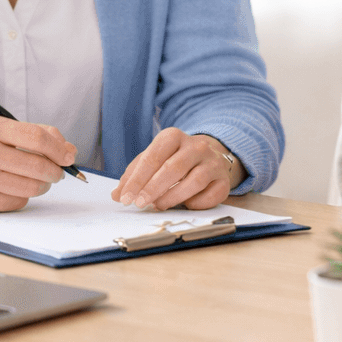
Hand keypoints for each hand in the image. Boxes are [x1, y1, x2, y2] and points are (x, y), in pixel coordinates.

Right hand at [0, 117, 76, 212]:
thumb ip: (38, 135)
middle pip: (38, 166)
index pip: (37, 138)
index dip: (59, 149)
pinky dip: (24, 196)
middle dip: (56, 172)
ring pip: (31, 187)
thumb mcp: (2, 130)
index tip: (69, 157)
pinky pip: (18, 202)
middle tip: (57, 173)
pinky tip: (15, 188)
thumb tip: (70, 152)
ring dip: (43, 186)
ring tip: (38, 180)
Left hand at [111, 128, 245, 210]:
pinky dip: (197, 203)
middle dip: (153, 188)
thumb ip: (133, 175)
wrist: (208, 156)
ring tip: (159, 205)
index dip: (137, 179)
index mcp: (173, 136)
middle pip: (174, 168)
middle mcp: (196, 146)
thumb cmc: (174, 159)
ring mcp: (213, 162)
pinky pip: (211, 194)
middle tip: (140, 203)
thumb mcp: (152, 160)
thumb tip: (118, 195)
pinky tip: (185, 204)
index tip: (126, 198)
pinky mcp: (223, 180)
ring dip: (173, 197)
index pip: (153, 156)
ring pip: (195, 180)